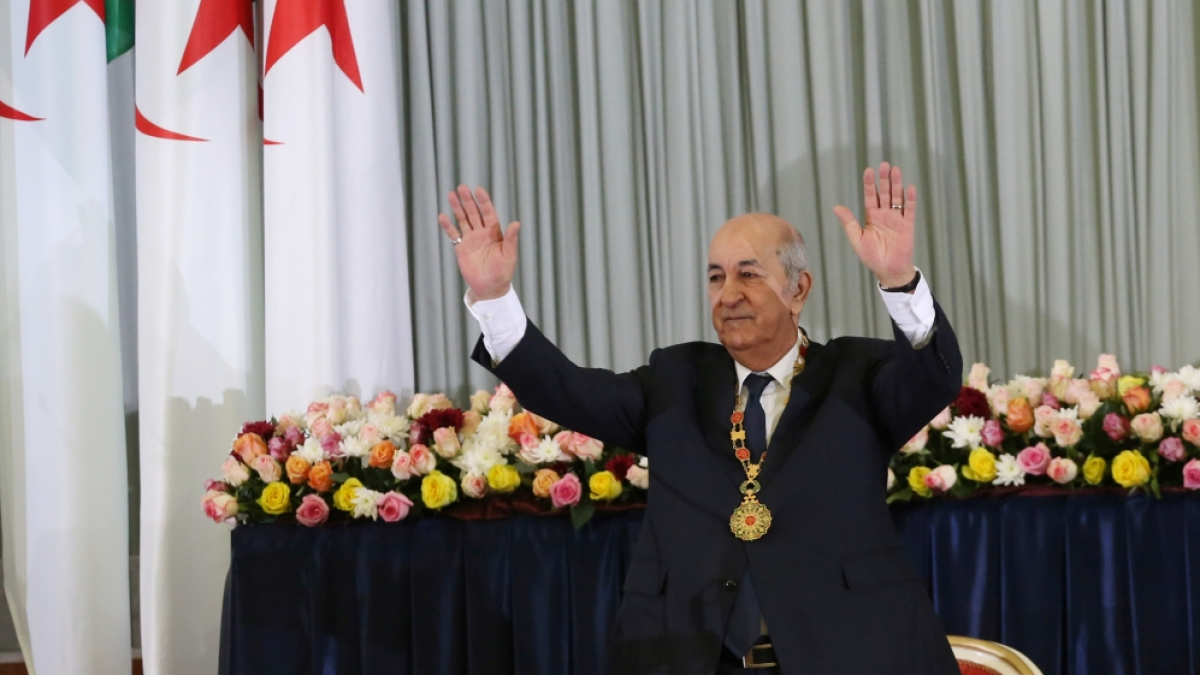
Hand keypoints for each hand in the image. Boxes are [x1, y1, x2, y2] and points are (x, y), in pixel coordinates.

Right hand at [437, 185, 520, 300]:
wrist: (490, 288)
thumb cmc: (503, 272)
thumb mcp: (509, 255)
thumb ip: (511, 240)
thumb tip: (516, 223)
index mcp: (495, 232)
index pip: (488, 213)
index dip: (484, 202)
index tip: (479, 190)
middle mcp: (482, 232)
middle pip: (474, 213)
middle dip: (468, 201)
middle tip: (462, 187)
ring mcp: (471, 239)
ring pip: (463, 220)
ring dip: (457, 208)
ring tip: (451, 195)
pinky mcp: (461, 248)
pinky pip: (454, 235)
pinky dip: (448, 226)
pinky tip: (442, 216)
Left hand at [832, 162, 916, 288]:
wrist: (889, 270)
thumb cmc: (872, 257)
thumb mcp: (857, 239)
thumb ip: (849, 223)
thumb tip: (836, 207)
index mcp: (872, 216)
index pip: (871, 196)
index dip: (870, 184)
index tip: (868, 170)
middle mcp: (885, 214)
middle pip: (885, 193)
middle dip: (884, 179)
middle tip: (884, 165)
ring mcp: (897, 218)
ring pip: (897, 197)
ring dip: (897, 184)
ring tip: (896, 170)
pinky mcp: (908, 225)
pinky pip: (909, 209)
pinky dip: (910, 199)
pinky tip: (910, 188)